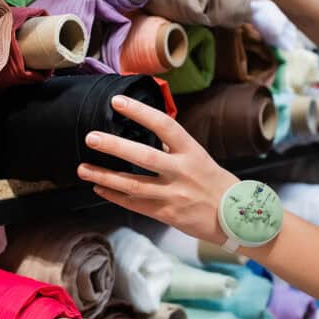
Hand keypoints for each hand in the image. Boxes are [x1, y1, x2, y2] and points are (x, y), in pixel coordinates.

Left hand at [77, 95, 240, 244]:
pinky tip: (98, 189)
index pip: (164, 125)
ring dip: (105, 177)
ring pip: (134, 185)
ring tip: (83, 169)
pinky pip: (135, 204)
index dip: (140, 112)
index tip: (117, 101)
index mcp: (192, 152)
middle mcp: (182, 171)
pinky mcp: (167, 214)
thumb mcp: (199, 157)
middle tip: (91, 137)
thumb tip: (146, 130)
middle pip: (144, 156)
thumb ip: (173, 146)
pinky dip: (115, 196)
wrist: (236, 217)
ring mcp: (174, 195)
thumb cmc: (214, 182)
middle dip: (114, 147)